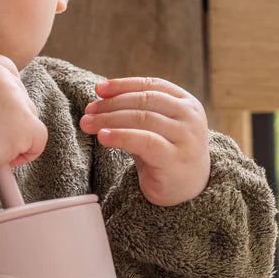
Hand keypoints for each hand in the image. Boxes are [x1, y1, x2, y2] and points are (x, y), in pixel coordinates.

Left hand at [80, 77, 210, 206]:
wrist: (188, 192)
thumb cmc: (166, 155)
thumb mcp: (155, 128)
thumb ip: (136, 111)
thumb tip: (101, 96)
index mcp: (187, 103)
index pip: (152, 85)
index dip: (123, 85)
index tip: (99, 89)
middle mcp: (190, 117)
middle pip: (144, 100)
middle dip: (112, 104)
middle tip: (88, 111)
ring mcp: (186, 138)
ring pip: (142, 118)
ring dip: (110, 119)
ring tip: (88, 124)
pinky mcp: (175, 158)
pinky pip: (144, 141)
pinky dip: (120, 136)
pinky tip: (103, 137)